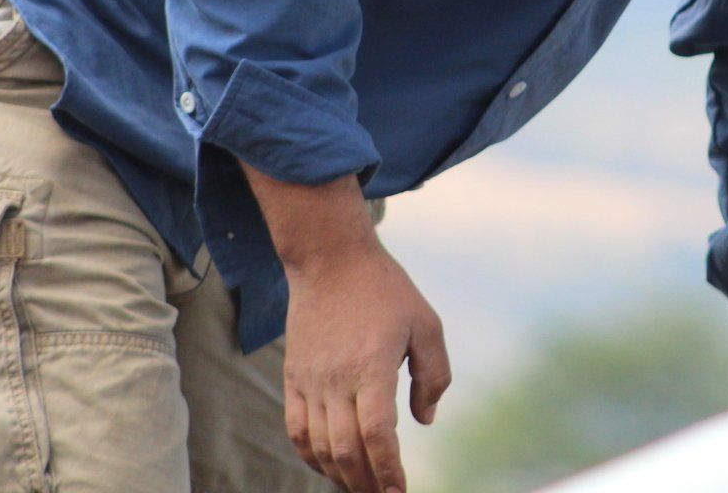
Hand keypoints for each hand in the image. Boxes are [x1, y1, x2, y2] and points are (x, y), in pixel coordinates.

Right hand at [281, 233, 450, 492]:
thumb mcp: (426, 324)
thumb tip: (425, 420)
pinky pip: (296, 430)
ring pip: (319, 447)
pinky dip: (311, 456)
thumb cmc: (384, 289)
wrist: (329, 259)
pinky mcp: (294, 377)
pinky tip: (329, 466)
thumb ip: (433, 375)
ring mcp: (310, 381)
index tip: (400, 490)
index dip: (389, 470)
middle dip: (367, 484)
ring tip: (362, 488)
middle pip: (346, 450)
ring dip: (340, 476)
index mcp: (372, 368)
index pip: (377, 436)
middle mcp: (336, 381)